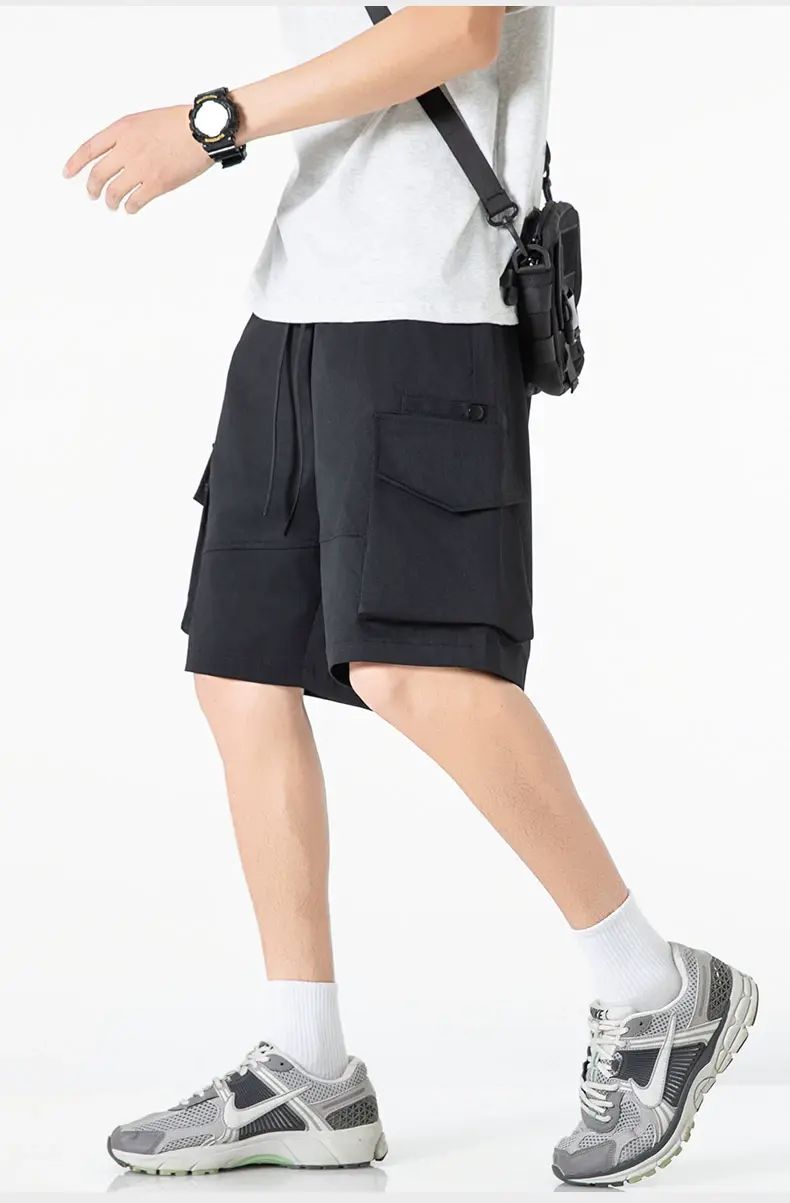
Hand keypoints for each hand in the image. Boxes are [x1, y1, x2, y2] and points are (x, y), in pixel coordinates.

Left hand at [63, 105, 212, 213]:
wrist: (203, 130)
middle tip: (92, 193)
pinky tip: (130, 208)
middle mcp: (127, 148)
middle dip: (92, 187)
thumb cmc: (180, 123)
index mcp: (123, 129)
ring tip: (112, 205)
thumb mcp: (145, 119)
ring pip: (113, 191)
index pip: (89, 148)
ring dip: (110, 201)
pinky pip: (135, 201)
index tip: (68, 173)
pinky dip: (129, 207)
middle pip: (98, 174)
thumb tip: (118, 155)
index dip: (75, 163)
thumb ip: (128, 135)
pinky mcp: (157, 184)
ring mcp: (141, 168)